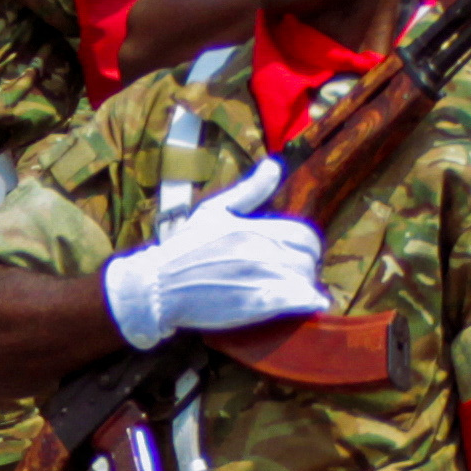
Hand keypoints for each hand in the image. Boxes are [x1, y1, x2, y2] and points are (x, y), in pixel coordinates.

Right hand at [101, 157, 328, 346]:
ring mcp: (262, 277)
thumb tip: (274, 165)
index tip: (292, 256)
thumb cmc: (184, 248)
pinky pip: (298, 300)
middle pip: (308, 258)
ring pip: (305, 280)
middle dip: (304, 267)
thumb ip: (250, 190)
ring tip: (289, 292)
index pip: (305, 235)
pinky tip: (309, 304)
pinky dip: (308, 302)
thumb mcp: (214, 210)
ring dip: (303, 286)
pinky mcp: (258, 303)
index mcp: (255, 227)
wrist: (160, 285)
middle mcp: (263, 249)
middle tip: (290, 276)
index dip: (304, 247)